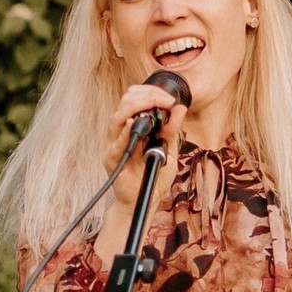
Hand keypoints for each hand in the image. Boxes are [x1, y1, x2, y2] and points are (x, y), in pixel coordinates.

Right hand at [102, 81, 186, 205]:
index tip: (170, 98)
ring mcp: (115, 145)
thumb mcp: (169, 148)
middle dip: (146, 96)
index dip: (151, 93)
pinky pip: (116, 144)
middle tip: (165, 100)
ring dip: (136, 107)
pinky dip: (124, 133)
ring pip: (117, 118)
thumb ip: (172, 130)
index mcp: (134, 126)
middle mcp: (121, 132)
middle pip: (125, 103)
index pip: (135, 98)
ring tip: (154, 105)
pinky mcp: (111, 160)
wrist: (146, 198)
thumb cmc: (154, 174)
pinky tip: (133, 124)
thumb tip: (180, 108)